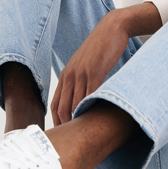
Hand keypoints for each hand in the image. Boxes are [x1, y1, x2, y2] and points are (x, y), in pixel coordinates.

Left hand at [50, 11, 131, 125]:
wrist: (112, 28)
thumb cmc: (101, 47)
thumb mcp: (86, 65)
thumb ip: (82, 80)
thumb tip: (84, 98)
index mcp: (66, 75)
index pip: (56, 104)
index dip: (56, 121)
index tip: (62, 134)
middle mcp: (70, 75)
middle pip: (62, 107)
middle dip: (65, 125)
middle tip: (72, 140)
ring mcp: (81, 73)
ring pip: (75, 103)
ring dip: (78, 120)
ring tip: (84, 135)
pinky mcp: (95, 71)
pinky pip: (90, 94)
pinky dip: (90, 107)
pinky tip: (95, 117)